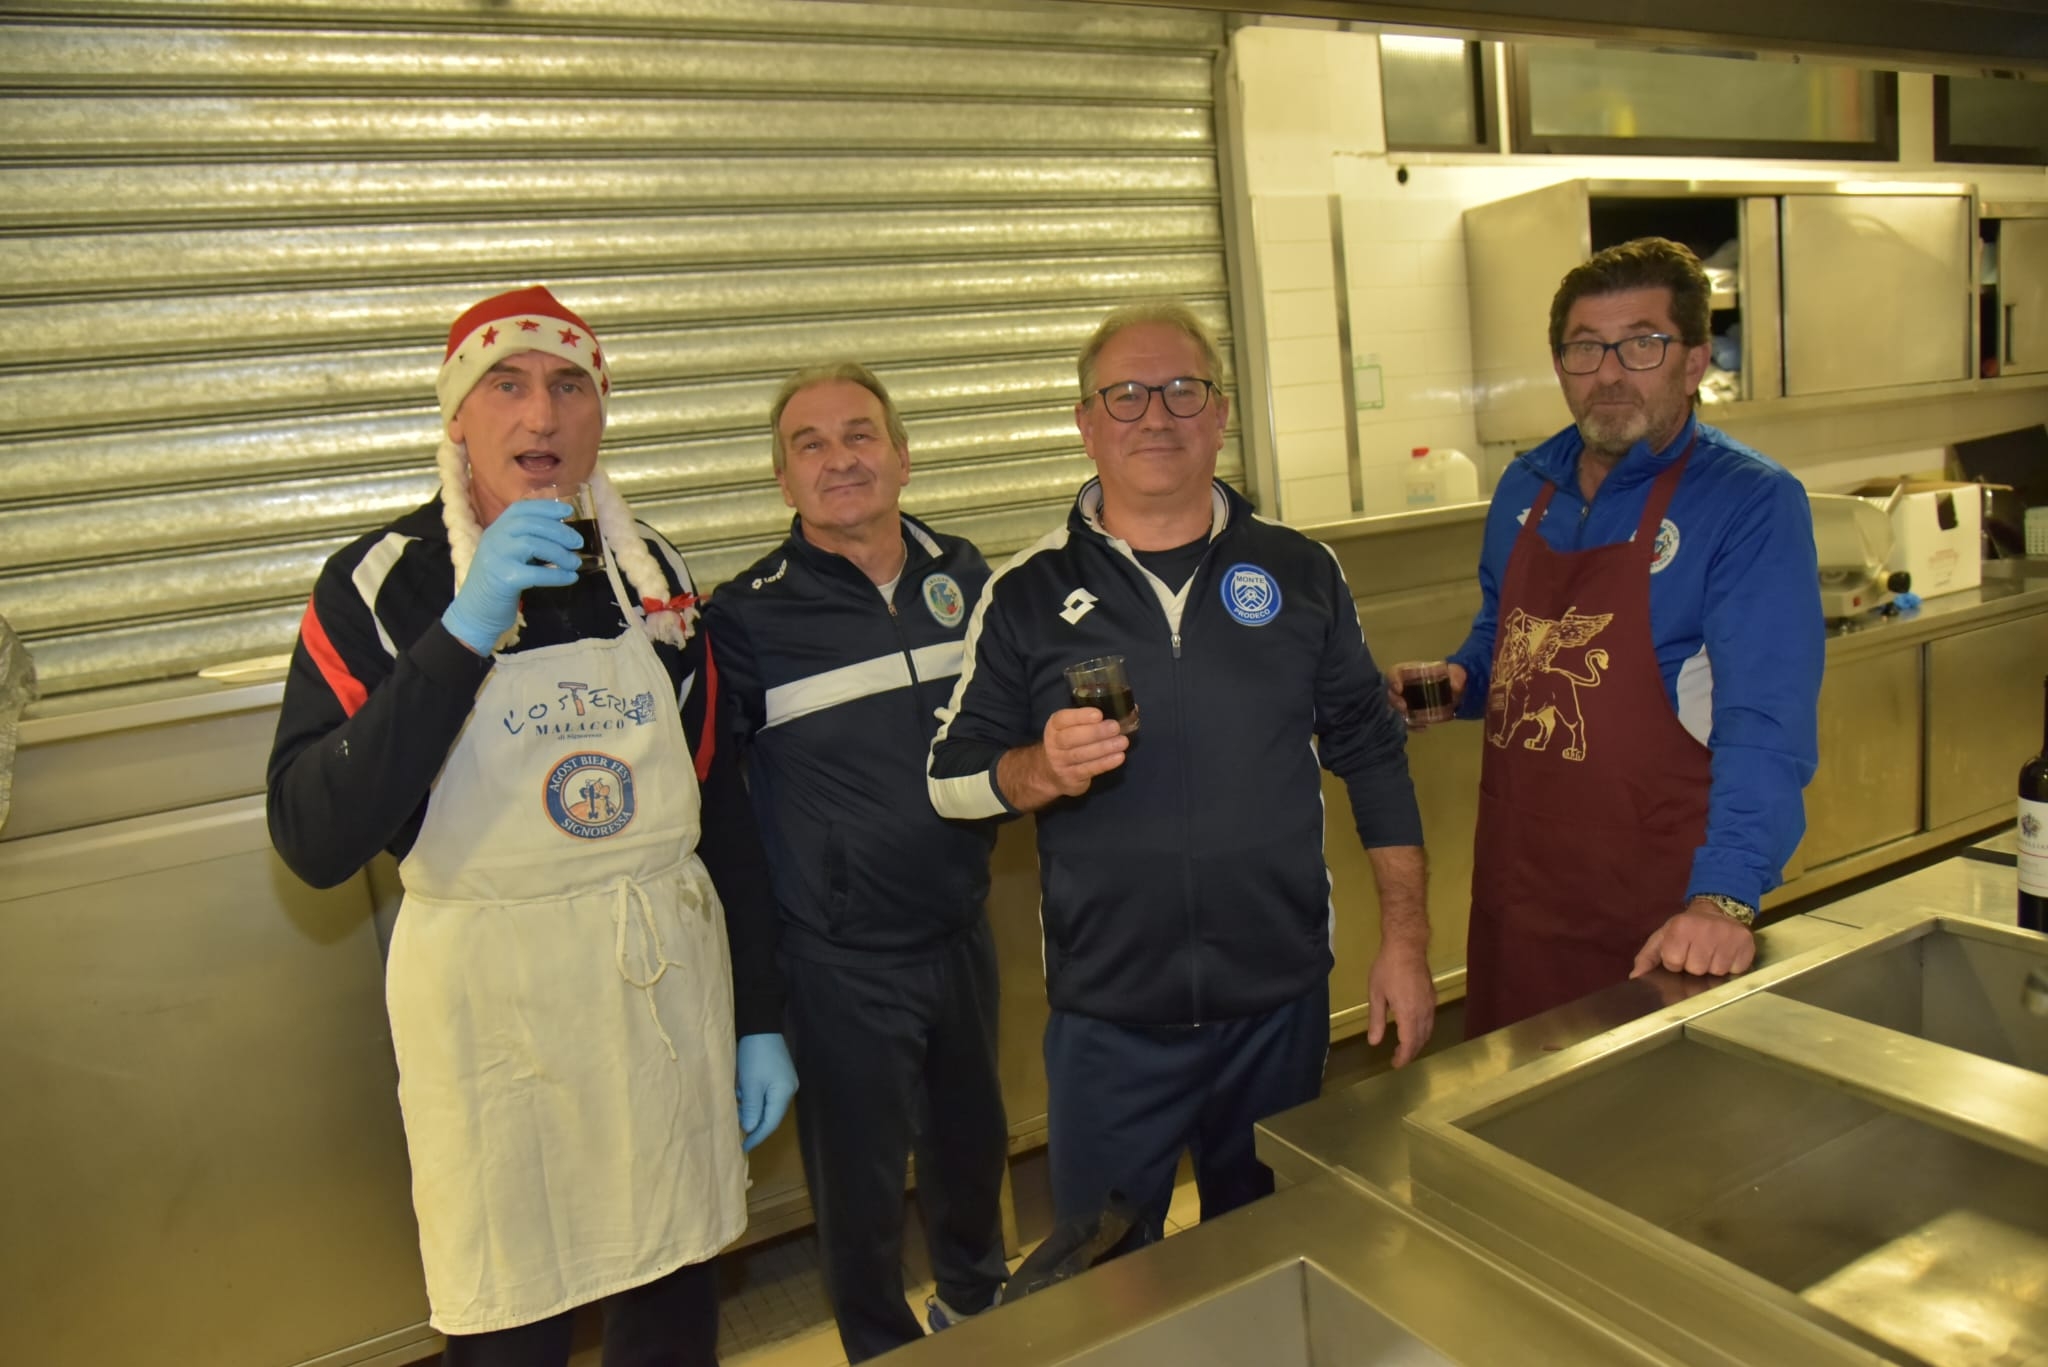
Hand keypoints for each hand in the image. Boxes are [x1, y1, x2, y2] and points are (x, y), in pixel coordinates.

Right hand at [440, 498, 580, 652]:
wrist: (474, 613)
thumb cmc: (497, 585)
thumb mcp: (508, 556)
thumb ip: (525, 541)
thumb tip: (562, 533)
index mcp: (495, 530)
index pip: (520, 509)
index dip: (545, 507)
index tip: (568, 511)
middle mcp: (493, 539)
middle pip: (530, 524)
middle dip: (559, 531)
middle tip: (578, 543)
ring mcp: (496, 557)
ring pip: (534, 544)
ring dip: (560, 553)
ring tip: (575, 563)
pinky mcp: (503, 579)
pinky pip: (536, 573)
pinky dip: (557, 575)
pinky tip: (571, 578)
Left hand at [734, 1032, 796, 1152]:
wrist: (760, 1025)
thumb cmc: (754, 1055)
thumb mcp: (750, 1084)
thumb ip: (751, 1109)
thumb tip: (750, 1130)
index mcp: (783, 1093)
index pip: (771, 1123)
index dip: (757, 1137)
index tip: (743, 1148)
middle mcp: (788, 1089)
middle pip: (772, 1115)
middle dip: (755, 1126)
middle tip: (739, 1137)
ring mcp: (785, 1081)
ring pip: (768, 1105)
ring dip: (752, 1112)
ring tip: (736, 1117)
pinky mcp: (778, 1074)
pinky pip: (766, 1095)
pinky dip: (754, 1100)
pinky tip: (741, 1098)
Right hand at [1041, 707, 1126, 794]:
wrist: (1052, 774)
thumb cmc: (1071, 743)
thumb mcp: (1075, 727)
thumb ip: (1096, 718)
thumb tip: (1132, 708)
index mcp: (1055, 726)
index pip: (1063, 719)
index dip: (1080, 716)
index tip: (1098, 714)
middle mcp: (1054, 743)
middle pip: (1071, 737)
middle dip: (1095, 732)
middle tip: (1115, 727)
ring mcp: (1060, 762)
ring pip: (1081, 754)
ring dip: (1103, 748)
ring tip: (1122, 742)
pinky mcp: (1070, 778)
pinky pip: (1088, 769)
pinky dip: (1104, 763)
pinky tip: (1118, 757)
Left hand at [1366, 947, 1435, 1066]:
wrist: (1407, 946)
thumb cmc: (1387, 969)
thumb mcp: (1376, 994)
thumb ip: (1376, 1020)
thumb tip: (1374, 1043)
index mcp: (1408, 1014)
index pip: (1409, 1044)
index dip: (1403, 1057)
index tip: (1395, 1064)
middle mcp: (1423, 1012)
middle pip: (1421, 1040)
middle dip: (1411, 1052)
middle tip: (1398, 1058)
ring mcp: (1431, 1004)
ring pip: (1428, 1031)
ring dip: (1418, 1043)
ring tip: (1405, 1047)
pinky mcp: (1432, 997)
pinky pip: (1431, 1021)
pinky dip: (1423, 1031)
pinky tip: (1414, 1028)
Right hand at [1386, 662, 1467, 729]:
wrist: (1450, 690)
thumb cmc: (1446, 678)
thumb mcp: (1453, 674)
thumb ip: (1455, 677)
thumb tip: (1455, 686)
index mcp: (1407, 672)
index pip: (1394, 673)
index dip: (1393, 680)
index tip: (1399, 688)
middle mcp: (1401, 687)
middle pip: (1390, 693)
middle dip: (1394, 701)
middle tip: (1404, 707)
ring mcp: (1403, 702)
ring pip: (1394, 710)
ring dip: (1401, 716)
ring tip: (1415, 721)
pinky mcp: (1409, 714)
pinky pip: (1406, 721)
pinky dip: (1412, 726)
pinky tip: (1423, 728)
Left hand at [1629, 900, 1756, 979]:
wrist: (1716, 911)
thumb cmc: (1685, 930)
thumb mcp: (1662, 938)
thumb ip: (1646, 958)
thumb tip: (1635, 978)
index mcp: (1680, 927)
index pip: (1674, 962)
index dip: (1675, 963)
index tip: (1680, 953)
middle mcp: (1706, 929)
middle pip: (1697, 969)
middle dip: (1695, 967)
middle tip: (1697, 954)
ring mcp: (1729, 936)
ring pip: (1717, 972)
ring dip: (1713, 968)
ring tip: (1711, 954)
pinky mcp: (1747, 943)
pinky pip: (1736, 970)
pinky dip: (1731, 967)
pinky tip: (1726, 955)